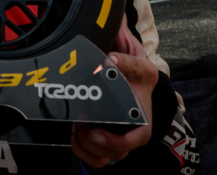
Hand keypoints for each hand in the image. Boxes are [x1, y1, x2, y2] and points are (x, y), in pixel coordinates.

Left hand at [72, 16, 155, 166]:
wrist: (129, 74)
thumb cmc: (135, 72)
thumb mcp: (137, 63)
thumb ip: (126, 60)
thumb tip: (110, 60)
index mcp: (142, 115)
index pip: (139, 138)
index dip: (118, 142)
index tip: (97, 133)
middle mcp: (130, 131)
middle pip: (117, 153)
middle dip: (94, 143)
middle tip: (81, 123)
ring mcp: (116, 137)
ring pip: (103, 157)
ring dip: (85, 146)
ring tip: (77, 126)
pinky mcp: (104, 139)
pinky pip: (93, 157)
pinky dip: (81, 149)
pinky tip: (75, 132)